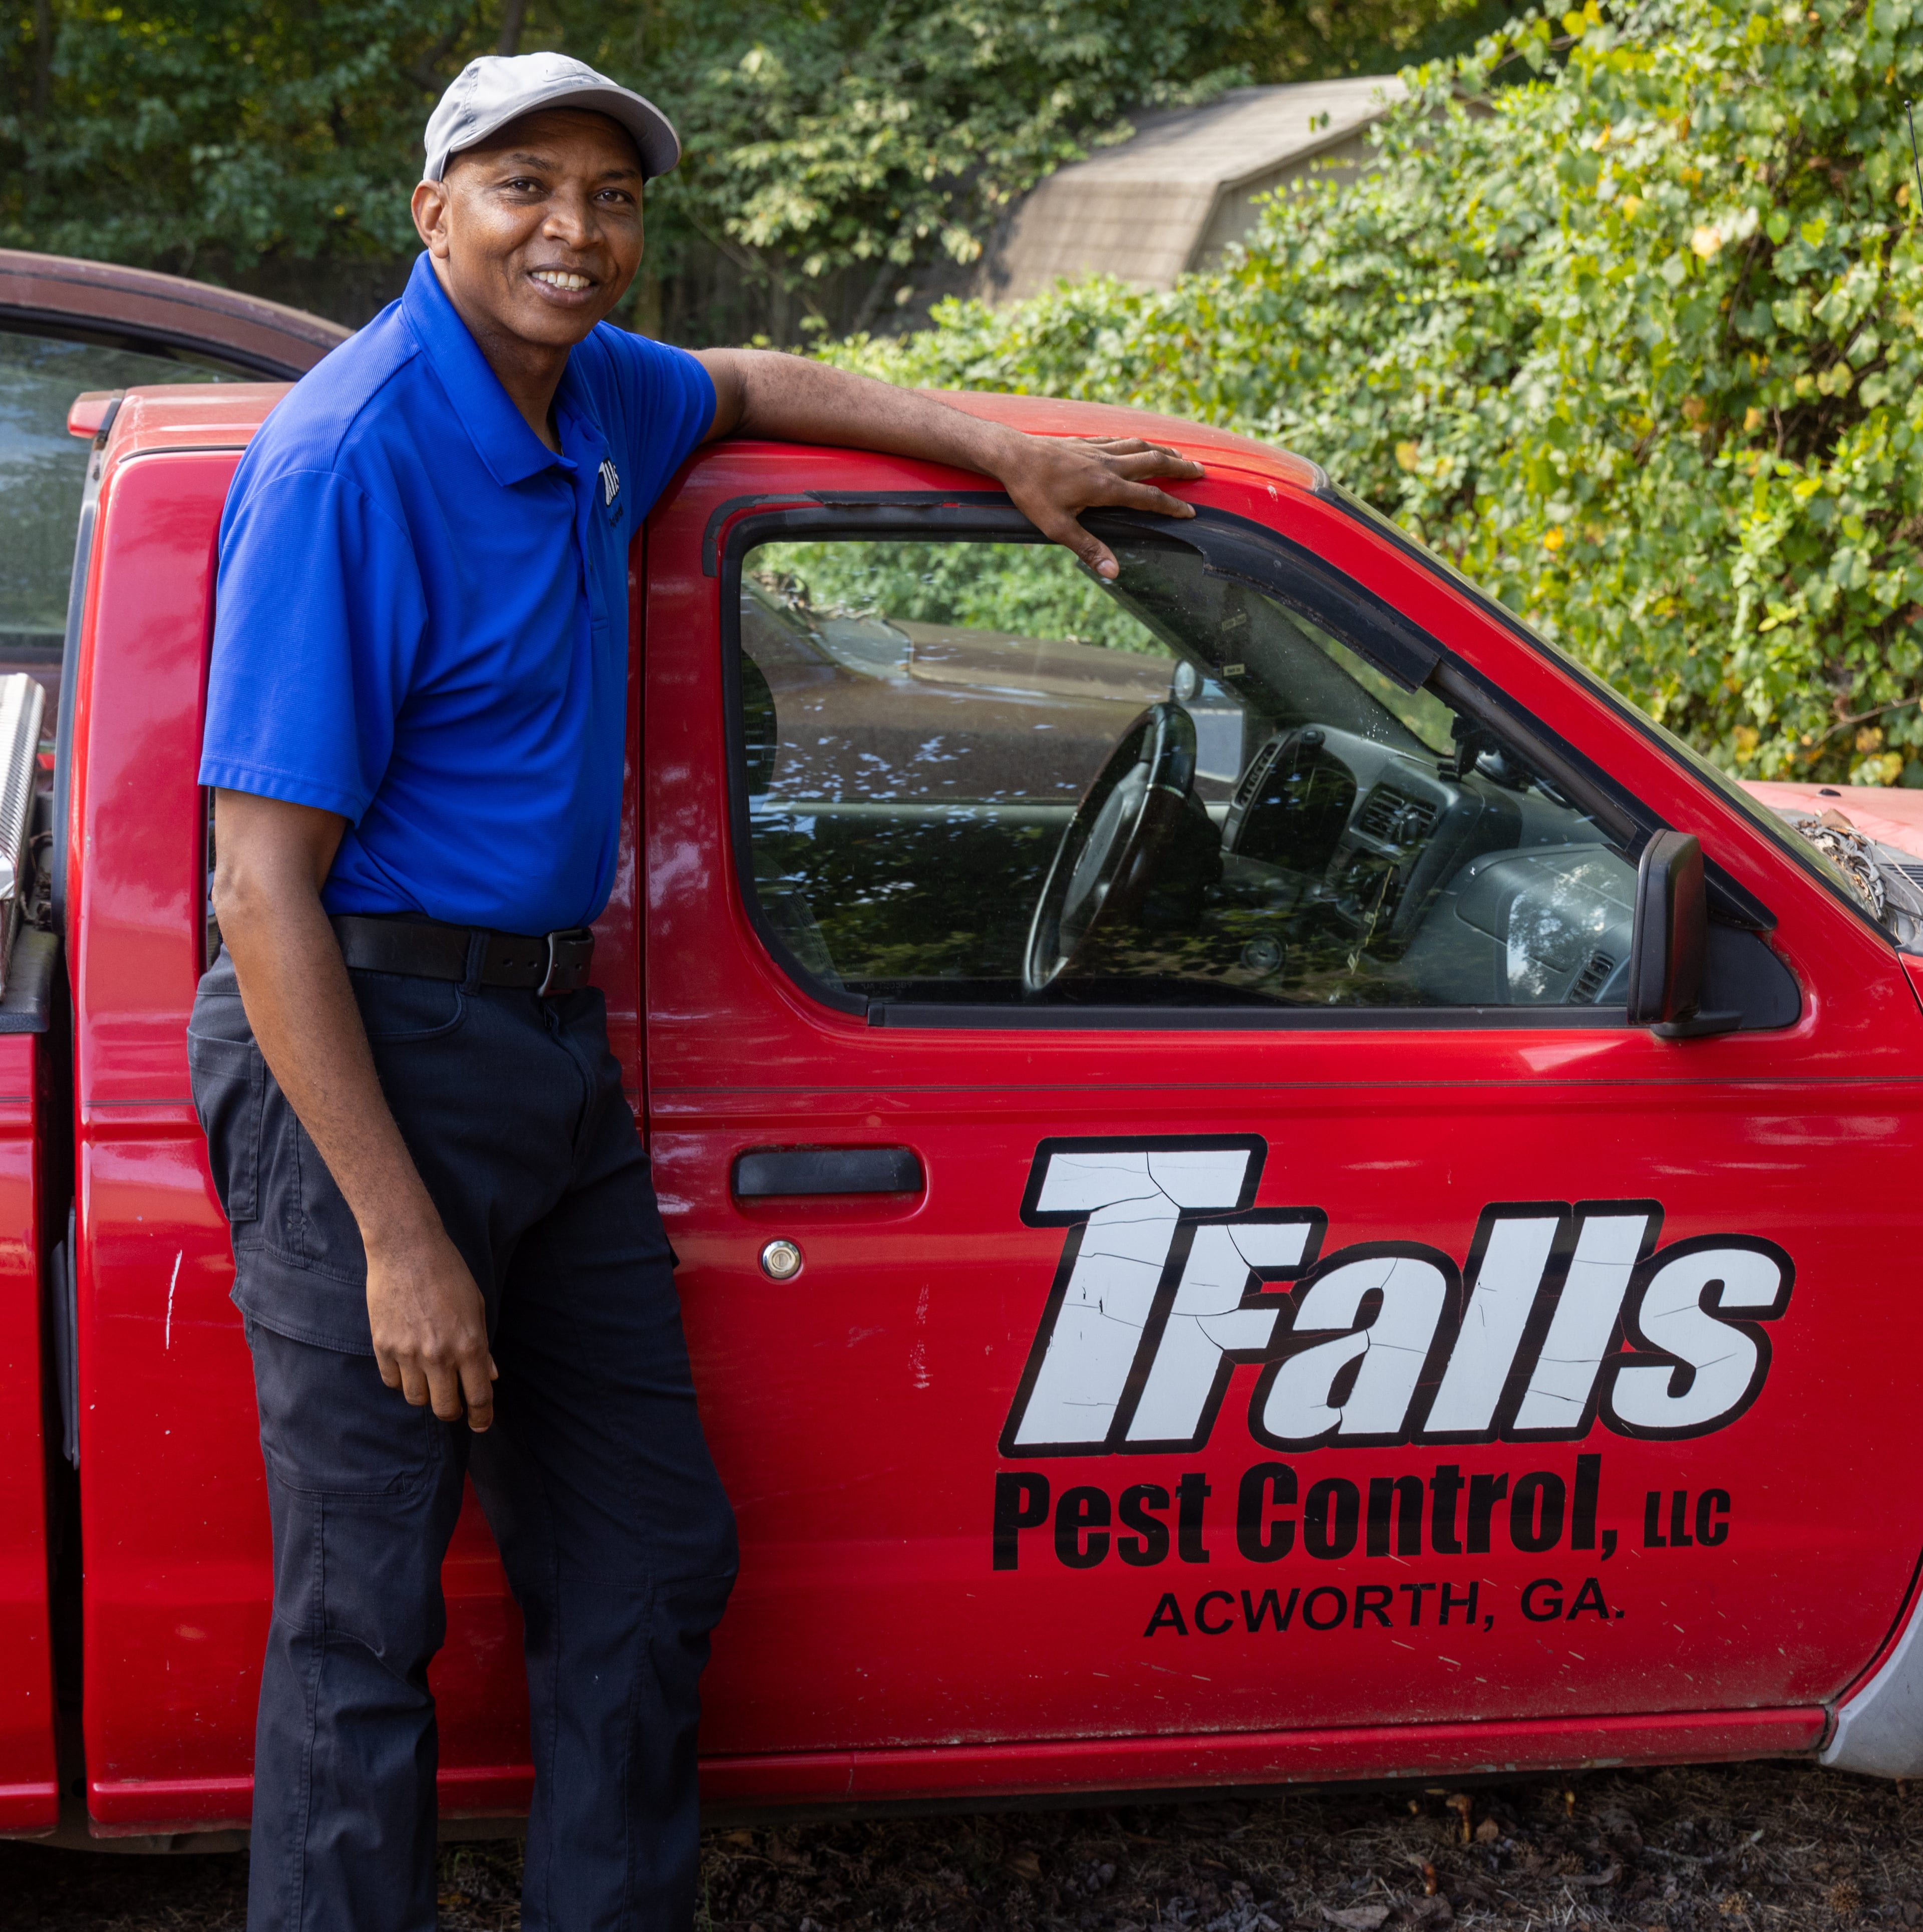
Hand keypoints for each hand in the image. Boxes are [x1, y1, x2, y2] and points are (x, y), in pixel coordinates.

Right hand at [366, 1220, 497, 1430]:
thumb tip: (491, 1376)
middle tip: (454, 1405)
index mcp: (468, 1344)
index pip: (478, 1396)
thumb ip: (482, 1346)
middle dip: (453, 1411)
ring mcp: (408, 1353)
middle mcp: (439, 1355)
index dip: (482, 1417)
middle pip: (445, 1408)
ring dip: (426, 1394)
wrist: (407, 1250)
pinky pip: (393, 1381)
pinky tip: (408, 1363)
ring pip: (416, 1399)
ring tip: (430, 1377)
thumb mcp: (477, 1307)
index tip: (481, 1425)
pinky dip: (402, 1379)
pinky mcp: (383, 1346)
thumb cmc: (449, 1274)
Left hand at [994, 434, 1206, 578]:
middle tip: (1201, 472)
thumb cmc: (1032, 492)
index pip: (1148, 497)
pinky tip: (1141, 445)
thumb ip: (1088, 549)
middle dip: (1180, 469)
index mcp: (1105, 487)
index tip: (1191, 512)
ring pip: (1140, 446)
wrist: (1012, 455)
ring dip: (1163, 451)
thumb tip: (1114, 573)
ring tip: (1179, 457)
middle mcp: (1108, 464)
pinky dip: (1139, 443)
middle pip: (1154, 463)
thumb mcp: (1057, 527)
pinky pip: (1122, 440)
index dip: (1172, 506)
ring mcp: (1098, 450)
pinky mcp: (1087, 442)